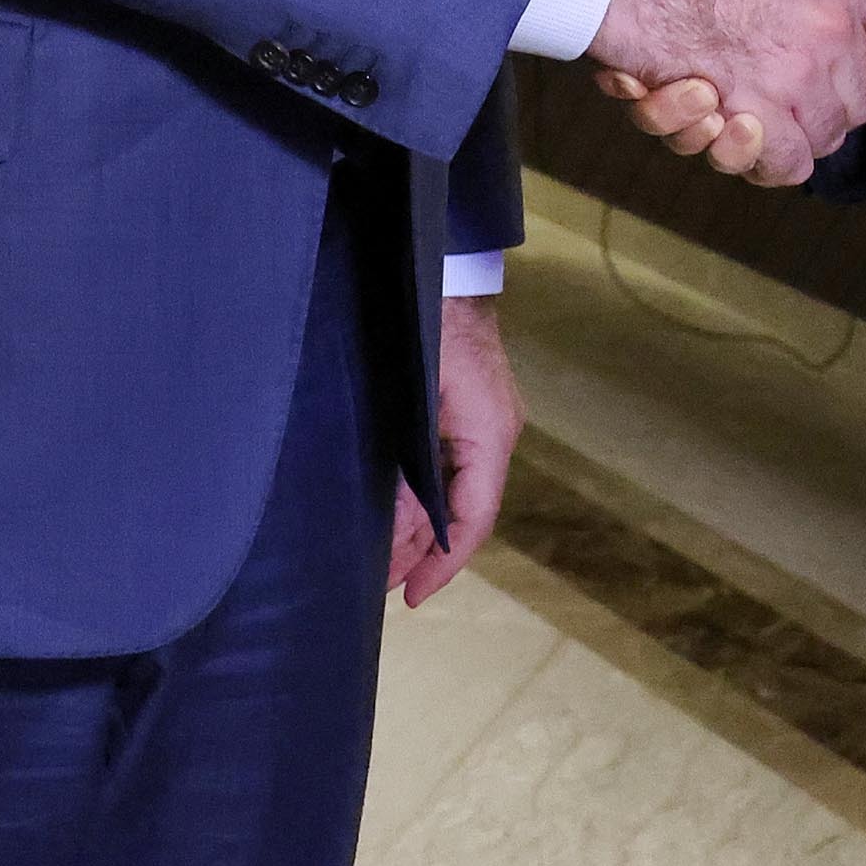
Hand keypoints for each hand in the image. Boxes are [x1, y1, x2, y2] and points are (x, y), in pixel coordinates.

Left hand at [388, 294, 520, 606]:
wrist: (438, 269)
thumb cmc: (431, 326)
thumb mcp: (423, 398)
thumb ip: (415, 463)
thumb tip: (398, 524)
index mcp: (490, 436)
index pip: (473, 520)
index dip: (443, 563)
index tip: (412, 595)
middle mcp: (488, 438)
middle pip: (456, 515)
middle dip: (419, 554)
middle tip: (378, 589)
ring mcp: (473, 426)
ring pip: (443, 496)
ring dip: (412, 530)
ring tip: (375, 565)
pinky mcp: (453, 415)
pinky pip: (435, 472)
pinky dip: (411, 500)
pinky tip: (383, 519)